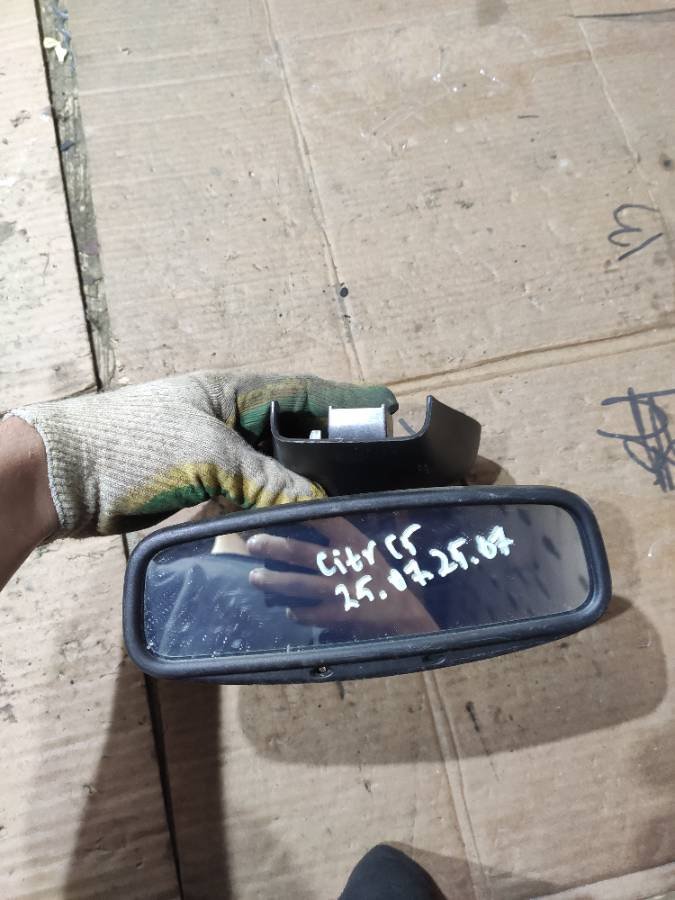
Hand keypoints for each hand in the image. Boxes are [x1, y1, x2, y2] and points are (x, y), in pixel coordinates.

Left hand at [5, 372, 396, 536]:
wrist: (62, 477)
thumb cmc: (131, 446)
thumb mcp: (207, 456)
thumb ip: (266, 479)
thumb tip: (318, 505)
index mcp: (234, 392)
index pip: (306, 391)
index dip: (347, 400)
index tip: (386, 409)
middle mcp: (228, 417)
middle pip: (294, 431)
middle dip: (330, 449)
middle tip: (369, 472)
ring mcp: (212, 451)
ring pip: (272, 467)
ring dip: (298, 484)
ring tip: (337, 503)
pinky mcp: (198, 483)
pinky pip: (247, 493)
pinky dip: (267, 506)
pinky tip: (286, 523)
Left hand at [246, 519, 438, 638]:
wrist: (406, 616)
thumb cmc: (387, 580)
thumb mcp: (373, 552)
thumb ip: (347, 540)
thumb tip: (318, 521)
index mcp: (355, 543)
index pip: (325, 521)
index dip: (299, 514)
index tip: (278, 511)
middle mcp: (346, 562)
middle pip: (300, 551)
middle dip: (273, 547)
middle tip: (253, 544)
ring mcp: (341, 590)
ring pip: (297, 583)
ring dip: (273, 581)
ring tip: (254, 578)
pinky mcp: (339, 614)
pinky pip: (309, 612)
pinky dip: (296, 611)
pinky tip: (289, 610)